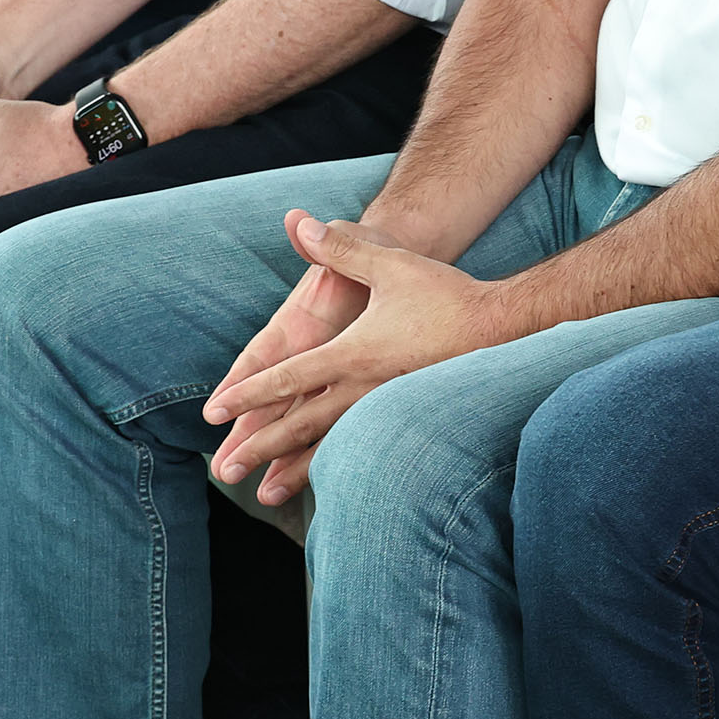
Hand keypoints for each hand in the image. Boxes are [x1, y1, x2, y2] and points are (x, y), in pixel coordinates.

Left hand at [198, 211, 529, 503]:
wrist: (504, 330)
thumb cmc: (446, 296)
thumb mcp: (391, 265)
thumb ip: (341, 249)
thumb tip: (300, 223)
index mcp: (354, 354)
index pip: (288, 379)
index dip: (248, 396)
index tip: (214, 414)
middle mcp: (365, 390)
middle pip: (300, 425)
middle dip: (258, 448)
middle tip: (222, 471)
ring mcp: (387, 410)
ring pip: (328, 446)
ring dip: (291, 470)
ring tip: (263, 495)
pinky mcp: (407, 419)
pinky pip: (360, 448)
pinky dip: (334, 466)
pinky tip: (325, 481)